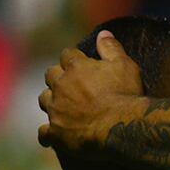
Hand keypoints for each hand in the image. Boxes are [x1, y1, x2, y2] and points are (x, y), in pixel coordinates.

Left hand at [38, 30, 142, 154]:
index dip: (73, 58)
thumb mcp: (125, 65)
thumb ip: (111, 48)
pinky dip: (47, 134)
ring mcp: (56, 110)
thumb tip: (102, 33)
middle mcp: (61, 86)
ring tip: (60, 106)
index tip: (80, 64)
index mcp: (76, 67)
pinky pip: (43, 133)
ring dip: (50, 100)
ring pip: (44, 99)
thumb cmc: (126, 95)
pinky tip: (51, 136)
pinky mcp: (56, 132)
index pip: (67, 55)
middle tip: (69, 84)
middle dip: (58, 77)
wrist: (122, 126)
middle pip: (50, 75)